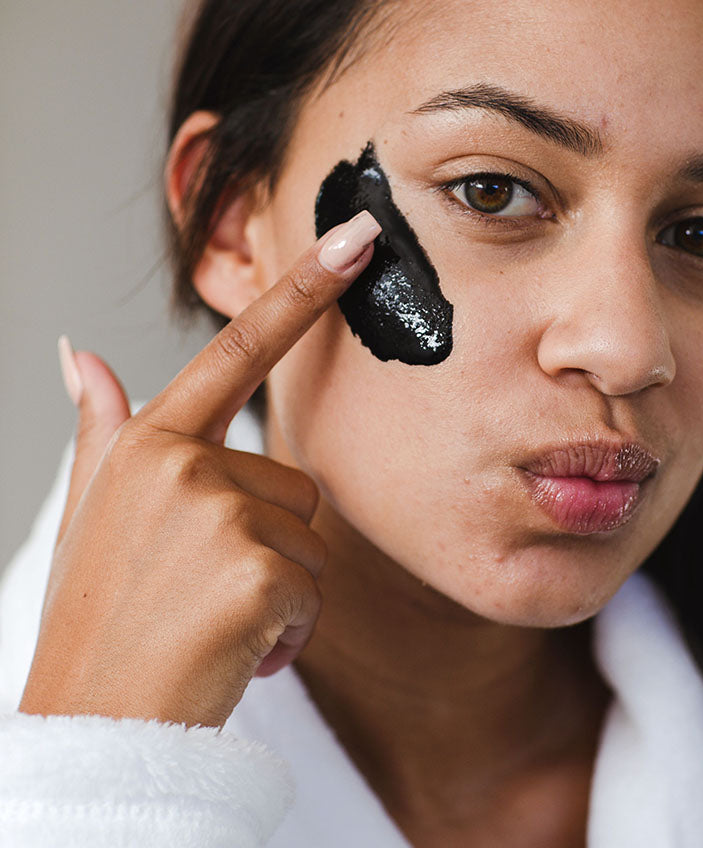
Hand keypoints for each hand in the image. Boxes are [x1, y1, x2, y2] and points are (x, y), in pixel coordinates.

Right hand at [19, 209, 381, 727]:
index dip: (303, 290)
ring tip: (215, 621)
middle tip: (205, 592)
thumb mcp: (94, 515)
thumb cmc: (100, 619)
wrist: (93, 726)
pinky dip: (288, 633)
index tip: (360, 239)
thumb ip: (100, 429)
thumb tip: (79, 354)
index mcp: (149, 443)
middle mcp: (178, 463)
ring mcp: (214, 515)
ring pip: (311, 536)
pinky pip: (314, 590)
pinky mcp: (253, 570)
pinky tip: (234, 652)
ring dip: (280, 589)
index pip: (240, 350)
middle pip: (296, 481)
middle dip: (271, 543)